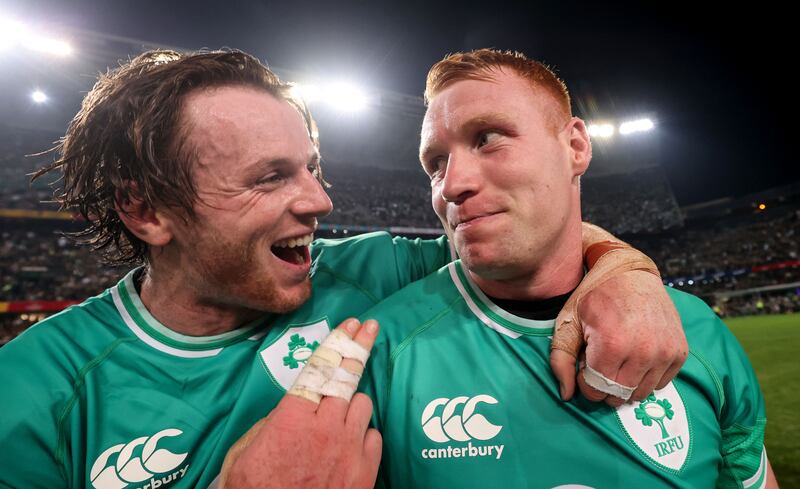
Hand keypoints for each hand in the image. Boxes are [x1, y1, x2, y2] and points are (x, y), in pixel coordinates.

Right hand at [219, 318, 381, 488]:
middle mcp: (326, 426)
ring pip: (363, 405)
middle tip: (369, 328)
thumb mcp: (246, 451)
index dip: (337, 342)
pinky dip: (364, 434)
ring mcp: (349, 448)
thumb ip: (273, 422)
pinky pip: (374, 436)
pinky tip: (351, 441)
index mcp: (293, 417)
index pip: (320, 368)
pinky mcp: (365, 471)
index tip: (350, 325)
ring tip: (340, 412)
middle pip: (349, 377)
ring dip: (353, 403)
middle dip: (359, 348)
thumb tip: (294, 407)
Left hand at [551, 270, 686, 406]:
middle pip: (619, 395)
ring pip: (641, 393)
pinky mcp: (679, 351)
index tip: (584, 365)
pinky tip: (635, 358)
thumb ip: (561, 360)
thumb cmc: (594, 297)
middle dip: (604, 386)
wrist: (629, 271)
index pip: (596, 390)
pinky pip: (661, 383)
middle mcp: (643, 352)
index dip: (585, 382)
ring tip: (617, 360)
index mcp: (613, 345)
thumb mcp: (568, 323)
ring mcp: (665, 352)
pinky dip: (646, 377)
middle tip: (600, 363)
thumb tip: (566, 395)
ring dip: (625, 384)